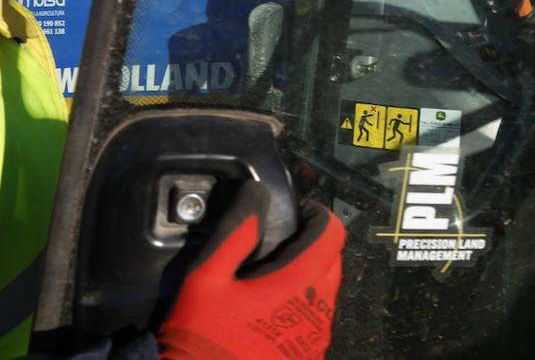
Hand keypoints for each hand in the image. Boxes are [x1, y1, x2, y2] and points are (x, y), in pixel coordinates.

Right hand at [157, 181, 344, 359]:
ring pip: (327, 291)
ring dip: (308, 276)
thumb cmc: (200, 338)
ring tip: (268, 278)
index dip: (314, 213)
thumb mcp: (206, 277)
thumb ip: (236, 229)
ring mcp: (317, 338)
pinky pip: (318, 319)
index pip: (332, 231)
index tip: (291, 213)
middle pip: (333, 259)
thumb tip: (256, 192)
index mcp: (299, 283)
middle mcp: (319, 310)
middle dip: (312, 243)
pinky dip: (303, 306)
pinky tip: (269, 312)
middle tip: (276, 244)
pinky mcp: (309, 356)